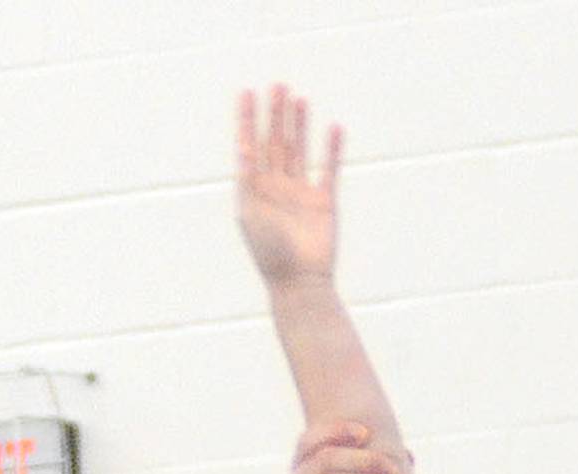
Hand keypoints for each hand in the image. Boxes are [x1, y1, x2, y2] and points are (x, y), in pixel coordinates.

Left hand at [236, 86, 341, 287]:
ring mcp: (300, 194)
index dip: (247, 119)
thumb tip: (242, 147)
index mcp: (254, 191)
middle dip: (275, 115)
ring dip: (300, 125)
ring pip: (299, 151)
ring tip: (299, 98)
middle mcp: (276, 188)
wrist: (300, 284)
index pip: (249, 146)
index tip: (247, 93)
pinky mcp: (324, 203)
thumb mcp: (252, 214)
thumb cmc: (270, 254)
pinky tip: (334, 127)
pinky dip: (331, 149)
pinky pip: (328, 170)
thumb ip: (248, 180)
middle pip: (275, 143)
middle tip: (277, 86)